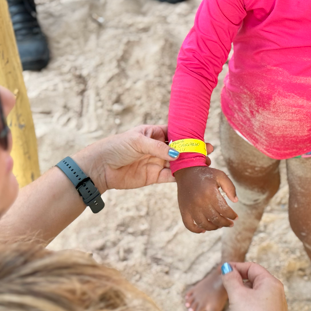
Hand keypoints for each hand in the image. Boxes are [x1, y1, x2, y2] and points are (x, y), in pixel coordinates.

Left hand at [74, 125, 212, 192]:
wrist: (101, 167)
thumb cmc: (116, 147)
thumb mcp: (137, 141)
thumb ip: (158, 147)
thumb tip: (177, 154)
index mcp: (155, 133)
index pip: (176, 133)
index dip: (188, 135)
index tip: (202, 137)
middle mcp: (158, 148)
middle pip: (180, 149)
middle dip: (194, 150)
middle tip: (208, 151)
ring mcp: (157, 162)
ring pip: (178, 163)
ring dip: (190, 164)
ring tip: (205, 164)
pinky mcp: (154, 177)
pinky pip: (171, 177)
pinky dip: (181, 176)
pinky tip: (192, 175)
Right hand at [174, 166, 237, 233]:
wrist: (187, 172)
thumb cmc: (206, 174)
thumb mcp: (220, 175)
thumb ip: (230, 187)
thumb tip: (235, 201)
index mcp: (210, 193)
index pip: (224, 210)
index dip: (232, 216)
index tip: (235, 217)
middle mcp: (200, 202)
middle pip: (215, 219)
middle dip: (225, 223)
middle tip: (230, 223)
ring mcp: (191, 208)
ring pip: (204, 224)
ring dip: (214, 227)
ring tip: (219, 225)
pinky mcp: (184, 210)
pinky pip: (189, 225)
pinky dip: (196, 230)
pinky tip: (203, 230)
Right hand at [222, 262, 287, 310]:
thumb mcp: (237, 294)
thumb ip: (230, 278)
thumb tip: (227, 267)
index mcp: (272, 283)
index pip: (252, 267)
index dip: (236, 266)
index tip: (222, 270)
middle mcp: (277, 295)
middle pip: (254, 282)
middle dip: (238, 285)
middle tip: (226, 290)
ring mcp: (275, 309)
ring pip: (253, 298)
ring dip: (240, 301)